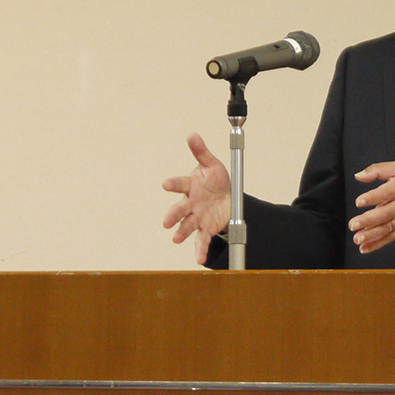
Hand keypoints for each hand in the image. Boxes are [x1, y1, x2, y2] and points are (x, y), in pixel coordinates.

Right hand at [162, 133, 231, 263]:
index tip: (166, 184)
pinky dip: (200, 250)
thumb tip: (192, 135)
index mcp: (191, 186)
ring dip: (182, 232)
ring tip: (176, 238)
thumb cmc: (216, 180)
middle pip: (180, 209)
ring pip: (187, 225)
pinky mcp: (206, 228)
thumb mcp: (211, 165)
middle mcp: (191, 204)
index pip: (180, 184)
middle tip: (167, 221)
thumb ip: (201, 152)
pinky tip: (200, 259)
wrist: (228, 197)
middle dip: (174, 214)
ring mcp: (197, 217)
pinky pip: (202, 240)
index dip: (174, 184)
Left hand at [349, 162, 394, 253]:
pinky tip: (364, 248)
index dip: (371, 198)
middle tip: (353, 224)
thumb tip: (359, 176)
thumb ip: (378, 170)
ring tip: (358, 239)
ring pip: (386, 228)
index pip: (385, 194)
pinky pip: (390, 237)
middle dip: (367, 220)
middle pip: (384, 214)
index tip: (359, 202)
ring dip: (371, 235)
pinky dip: (377, 244)